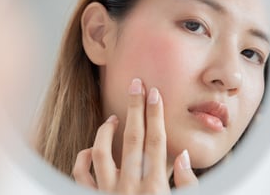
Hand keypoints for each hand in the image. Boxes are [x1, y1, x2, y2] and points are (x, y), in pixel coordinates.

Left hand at [72, 78, 197, 193]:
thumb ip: (187, 184)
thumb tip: (183, 156)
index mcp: (155, 188)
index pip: (156, 143)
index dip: (155, 115)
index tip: (154, 94)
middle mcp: (130, 188)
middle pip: (132, 139)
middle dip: (135, 108)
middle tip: (136, 85)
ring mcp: (108, 192)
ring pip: (101, 153)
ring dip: (106, 131)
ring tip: (113, 119)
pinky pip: (81, 174)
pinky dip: (84, 158)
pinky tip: (91, 149)